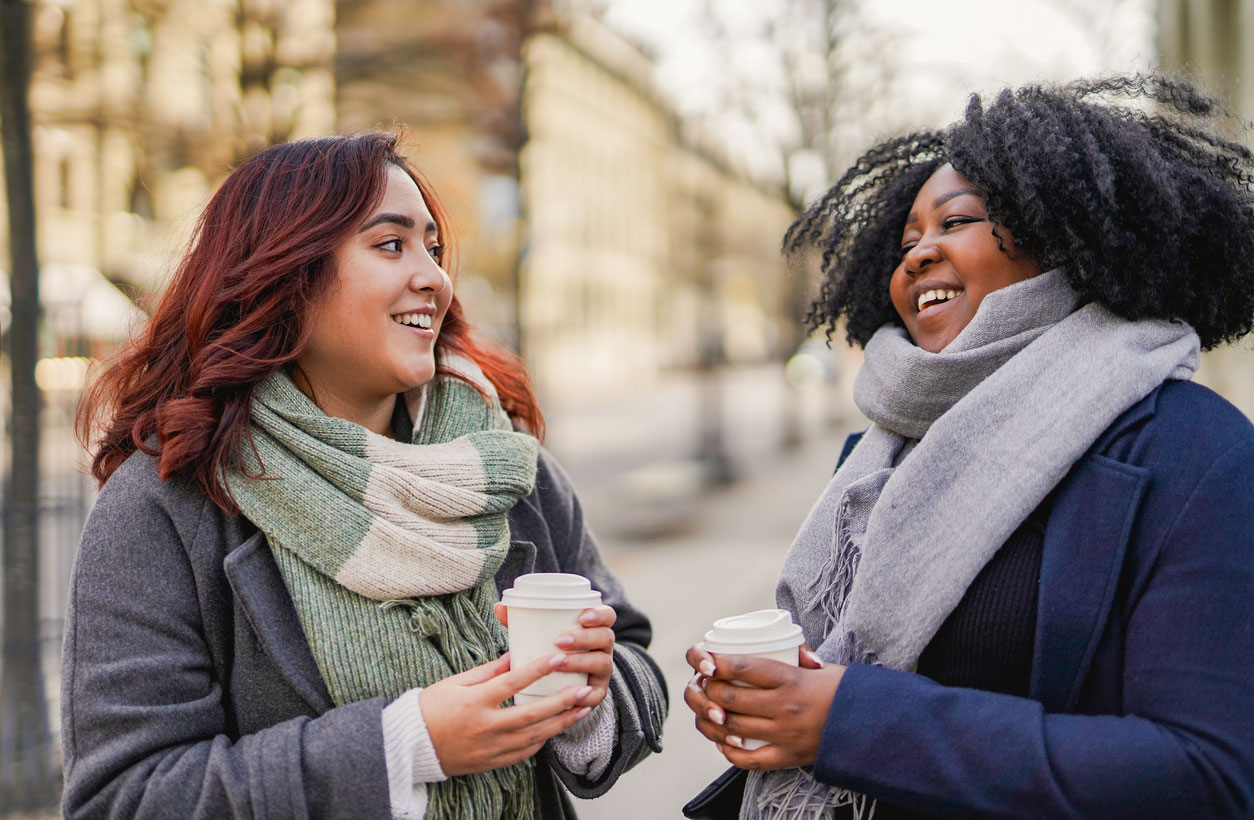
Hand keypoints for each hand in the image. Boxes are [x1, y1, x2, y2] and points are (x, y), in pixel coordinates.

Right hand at [420, 652, 593, 775]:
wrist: (411, 746)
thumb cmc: (431, 708)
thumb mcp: (456, 682)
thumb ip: (488, 671)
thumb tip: (515, 655)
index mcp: (474, 702)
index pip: (512, 683)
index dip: (537, 671)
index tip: (558, 658)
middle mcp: (485, 727)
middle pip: (532, 714)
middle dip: (563, 702)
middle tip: (585, 689)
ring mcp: (490, 748)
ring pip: (534, 736)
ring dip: (562, 722)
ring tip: (583, 709)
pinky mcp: (491, 762)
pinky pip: (524, 752)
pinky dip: (543, 739)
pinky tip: (557, 727)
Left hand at [494, 602, 615, 708]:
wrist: (556, 684)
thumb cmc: (546, 651)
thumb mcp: (538, 635)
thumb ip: (522, 620)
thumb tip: (499, 607)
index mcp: (593, 628)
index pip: (607, 615)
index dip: (600, 614)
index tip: (582, 616)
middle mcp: (602, 648)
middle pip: (606, 638)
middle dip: (585, 638)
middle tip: (559, 641)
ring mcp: (601, 671)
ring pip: (602, 663)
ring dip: (582, 661)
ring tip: (560, 663)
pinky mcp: (596, 693)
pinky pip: (597, 694)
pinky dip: (586, 694)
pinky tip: (575, 695)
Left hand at [684, 642, 842, 769]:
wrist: (871, 724)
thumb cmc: (843, 691)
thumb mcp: (820, 666)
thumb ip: (794, 656)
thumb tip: (775, 644)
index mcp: (791, 679)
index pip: (743, 667)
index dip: (718, 664)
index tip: (708, 661)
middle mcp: (784, 706)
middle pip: (732, 698)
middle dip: (710, 690)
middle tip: (706, 685)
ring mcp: (784, 733)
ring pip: (734, 727)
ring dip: (714, 720)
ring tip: (710, 711)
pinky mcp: (788, 757)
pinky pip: (749, 759)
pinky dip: (730, 752)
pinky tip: (724, 743)